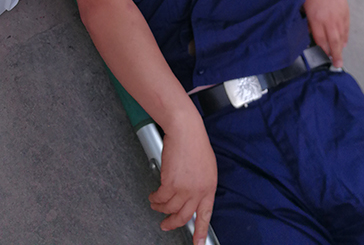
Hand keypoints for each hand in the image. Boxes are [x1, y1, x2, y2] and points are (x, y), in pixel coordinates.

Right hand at [149, 121, 216, 244]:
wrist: (186, 130)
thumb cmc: (195, 142)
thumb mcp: (206, 166)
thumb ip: (201, 184)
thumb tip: (193, 195)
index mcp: (210, 187)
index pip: (205, 215)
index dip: (200, 232)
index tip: (198, 244)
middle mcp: (198, 191)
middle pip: (183, 216)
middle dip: (172, 223)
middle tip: (165, 225)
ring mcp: (184, 189)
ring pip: (169, 208)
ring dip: (160, 208)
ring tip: (155, 203)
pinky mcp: (170, 184)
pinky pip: (160, 198)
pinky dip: (155, 198)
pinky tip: (153, 195)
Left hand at [304, 0, 348, 67]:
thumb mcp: (304, 6)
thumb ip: (308, 21)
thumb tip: (310, 32)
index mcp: (316, 19)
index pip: (320, 40)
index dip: (322, 50)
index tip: (323, 58)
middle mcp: (329, 20)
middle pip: (333, 42)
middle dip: (335, 55)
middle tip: (337, 65)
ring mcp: (338, 16)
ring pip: (341, 36)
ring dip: (341, 48)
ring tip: (340, 57)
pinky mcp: (345, 12)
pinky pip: (346, 28)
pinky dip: (345, 36)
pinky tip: (344, 42)